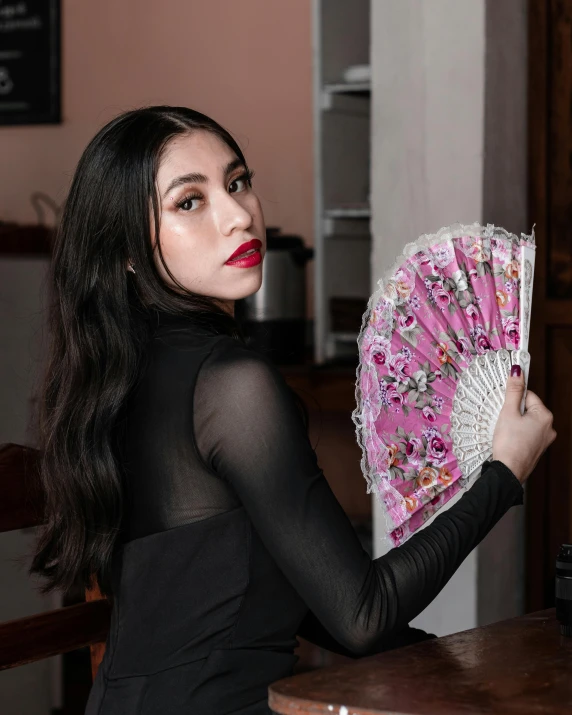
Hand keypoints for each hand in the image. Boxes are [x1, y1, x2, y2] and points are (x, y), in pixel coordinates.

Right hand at [492, 368, 555, 483]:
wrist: (508, 472)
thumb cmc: (509, 443)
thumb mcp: (508, 413)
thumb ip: (513, 391)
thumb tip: (517, 371)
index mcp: (545, 416)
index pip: (529, 395)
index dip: (513, 399)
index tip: (503, 405)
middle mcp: (549, 428)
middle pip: (528, 409)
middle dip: (514, 412)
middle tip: (502, 419)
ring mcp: (544, 440)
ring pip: (526, 423)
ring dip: (514, 423)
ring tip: (503, 431)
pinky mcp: (537, 450)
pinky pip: (526, 435)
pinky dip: (517, 434)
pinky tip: (507, 440)